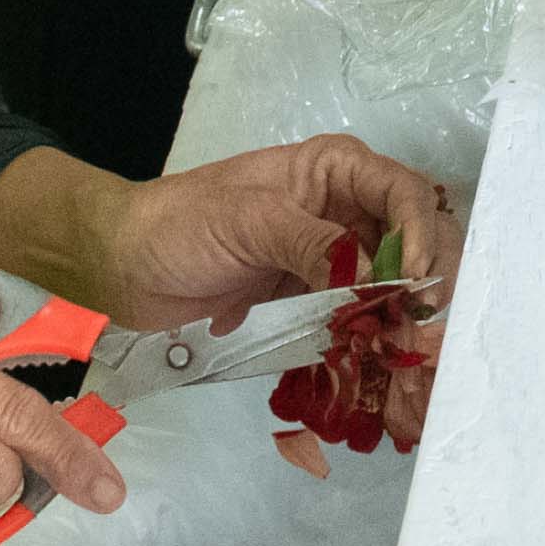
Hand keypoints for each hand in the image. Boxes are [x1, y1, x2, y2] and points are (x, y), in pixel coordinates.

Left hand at [77, 133, 466, 336]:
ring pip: (387, 286)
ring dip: (401, 325)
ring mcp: (327, 254)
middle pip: (409, 244)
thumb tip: (375, 273)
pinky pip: (355, 315)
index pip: (404, 194)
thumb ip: (313, 243)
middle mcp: (342, 209)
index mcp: (333, 170)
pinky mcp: (310, 295)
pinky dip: (369, 343)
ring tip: (410, 372)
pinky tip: (377, 375)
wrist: (120, 265)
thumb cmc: (179, 226)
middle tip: (424, 342)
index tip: (413, 284)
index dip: (421, 235)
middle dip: (424, 291)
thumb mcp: (248, 222)